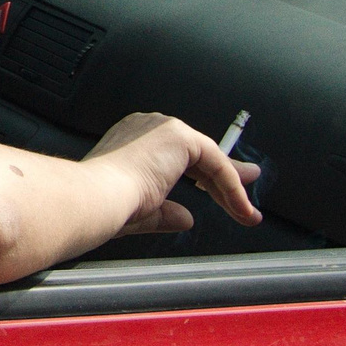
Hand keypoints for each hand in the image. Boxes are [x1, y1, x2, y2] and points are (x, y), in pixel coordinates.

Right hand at [82, 112, 261, 236]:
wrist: (97, 197)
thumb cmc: (106, 205)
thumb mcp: (144, 210)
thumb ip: (166, 212)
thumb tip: (185, 218)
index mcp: (130, 141)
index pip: (178, 156)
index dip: (204, 176)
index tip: (221, 194)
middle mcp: (145, 128)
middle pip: (199, 153)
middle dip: (227, 177)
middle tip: (246, 195)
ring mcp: (161, 128)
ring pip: (210, 157)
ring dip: (232, 188)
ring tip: (247, 211)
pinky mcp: (179, 136)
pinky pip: (216, 162)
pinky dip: (231, 187)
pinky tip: (238, 207)